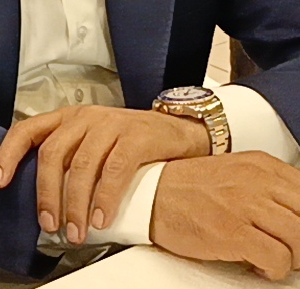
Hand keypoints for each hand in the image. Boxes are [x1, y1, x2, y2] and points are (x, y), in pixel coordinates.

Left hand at [0, 105, 207, 243]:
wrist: (178, 130)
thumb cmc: (128, 142)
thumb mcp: (91, 142)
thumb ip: (68, 159)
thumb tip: (45, 201)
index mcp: (65, 119)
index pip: (26, 131)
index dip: (7, 155)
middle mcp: (83, 118)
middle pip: (52, 154)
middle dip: (46, 193)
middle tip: (48, 225)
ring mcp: (109, 125)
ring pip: (82, 166)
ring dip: (75, 204)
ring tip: (76, 232)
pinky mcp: (136, 137)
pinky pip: (114, 171)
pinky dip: (104, 198)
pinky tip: (100, 220)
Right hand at [151, 151, 299, 279]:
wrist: (149, 194)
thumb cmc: (189, 190)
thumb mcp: (236, 175)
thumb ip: (268, 188)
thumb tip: (296, 213)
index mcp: (260, 165)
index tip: (295, 232)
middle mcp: (256, 180)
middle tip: (288, 249)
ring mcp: (244, 205)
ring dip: (291, 257)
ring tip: (273, 257)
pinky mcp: (232, 231)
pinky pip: (278, 259)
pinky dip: (273, 269)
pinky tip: (257, 264)